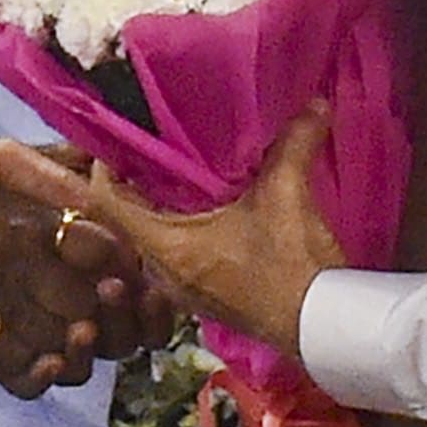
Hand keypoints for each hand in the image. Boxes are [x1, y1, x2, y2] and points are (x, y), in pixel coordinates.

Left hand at [0, 107, 344, 354]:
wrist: (323, 326)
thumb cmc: (292, 265)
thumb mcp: (288, 196)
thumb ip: (295, 143)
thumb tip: (315, 100)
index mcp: (168, 246)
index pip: (106, 203)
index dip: (103, 165)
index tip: (116, 134)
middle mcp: (164, 270)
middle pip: (125, 218)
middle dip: (132, 180)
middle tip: (145, 140)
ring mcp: (184, 286)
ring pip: (151, 236)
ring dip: (156, 204)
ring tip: (173, 164)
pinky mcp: (206, 292)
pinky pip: (174, 250)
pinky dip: (178, 223)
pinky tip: (204, 201)